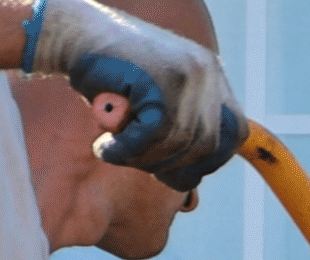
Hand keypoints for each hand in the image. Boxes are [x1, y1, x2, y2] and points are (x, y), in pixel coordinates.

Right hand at [30, 0, 242, 190]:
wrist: (75, 34)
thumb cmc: (112, 74)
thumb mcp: (160, 96)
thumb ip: (184, 123)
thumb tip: (194, 176)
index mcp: (212, 74)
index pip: (235, 132)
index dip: (211, 160)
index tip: (181, 171)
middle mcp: (206, 72)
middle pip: (207, 146)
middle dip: (172, 166)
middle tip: (140, 163)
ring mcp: (185, 75)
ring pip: (176, 144)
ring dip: (142, 159)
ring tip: (114, 150)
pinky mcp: (158, 81)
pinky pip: (151, 136)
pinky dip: (126, 151)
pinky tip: (105, 147)